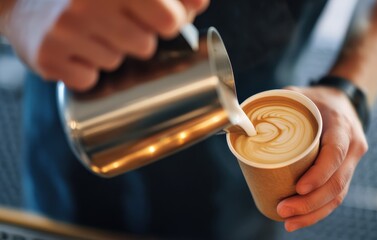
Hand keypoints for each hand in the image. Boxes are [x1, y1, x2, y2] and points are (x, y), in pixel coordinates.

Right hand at [3, 0, 208, 90]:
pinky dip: (86, 71)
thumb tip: (200, 4)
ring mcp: (64, 28)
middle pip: (145, 46)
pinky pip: (89, 80)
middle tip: (117, 24)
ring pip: (116, 62)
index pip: (168, 19)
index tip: (158, 18)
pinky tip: (75, 51)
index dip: (168, 22)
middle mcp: (86, 1)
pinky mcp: (47, 55)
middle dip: (138, 39)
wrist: (21, 1)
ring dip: (111, 54)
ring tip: (92, 34)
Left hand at [277, 86, 367, 231]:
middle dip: (310, 203)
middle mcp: (352, 146)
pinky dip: (319, 211)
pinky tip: (300, 220)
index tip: (298, 188)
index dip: (319, 174)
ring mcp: (352, 162)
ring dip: (313, 213)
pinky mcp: (345, 172)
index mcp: (341, 126)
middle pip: (337, 183)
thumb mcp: (298, 94)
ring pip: (338, 195)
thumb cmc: (315, 100)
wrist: (342, 101)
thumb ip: (274, 104)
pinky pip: (336, 196)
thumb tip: (242, 120)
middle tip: (283, 209)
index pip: (335, 154)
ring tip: (289, 222)